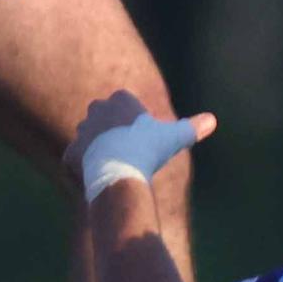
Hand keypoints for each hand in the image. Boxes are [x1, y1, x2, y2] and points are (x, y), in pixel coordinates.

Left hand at [65, 90, 215, 204]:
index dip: (136, 126)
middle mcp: (96, 110)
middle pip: (105, 121)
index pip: (125, 108)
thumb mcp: (174, 136)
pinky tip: (101, 182)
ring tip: (116, 169)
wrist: (121, 170)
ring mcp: (80, 132)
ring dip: (99, 153)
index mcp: (119, 100)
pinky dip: (85, 173)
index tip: (144, 141)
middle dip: (114, 134)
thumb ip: (191, 127)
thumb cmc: (148, 149)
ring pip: (89, 141)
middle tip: (130, 154)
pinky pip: (76, 163)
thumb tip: (212, 120)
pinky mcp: (69, 154)